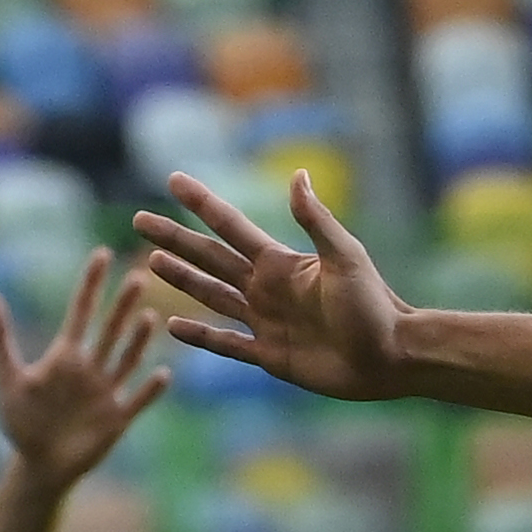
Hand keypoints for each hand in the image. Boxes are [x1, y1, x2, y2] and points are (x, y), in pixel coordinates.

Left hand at [0, 249, 171, 486]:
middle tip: (137, 276)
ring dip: (137, 340)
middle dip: (122, 305)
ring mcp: (106, 393)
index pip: (80, 312)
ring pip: (126, 359)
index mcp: (65, 357)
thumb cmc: (22, 421)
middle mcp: (90, 369)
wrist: (39, 464)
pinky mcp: (116, 419)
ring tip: (149, 317)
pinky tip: (163, 374)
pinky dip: (149, 390)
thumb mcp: (7, 377)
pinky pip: (137, 400)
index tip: (101, 255)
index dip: (90, 284)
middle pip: (109, 330)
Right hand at [134, 171, 411, 400]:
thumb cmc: (375, 305)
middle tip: (139, 219)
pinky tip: (172, 326)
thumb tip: (297, 175)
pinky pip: (227, 345)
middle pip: (210, 258)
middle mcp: (268, 289)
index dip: (202, 204)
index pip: (231, 227)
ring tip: (151, 263)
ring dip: (182, 280)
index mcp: (281, 263)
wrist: (391, 357)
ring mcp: (266, 322)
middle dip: (175, 239)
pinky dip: (200, 337)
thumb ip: (317, 220)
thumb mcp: (345, 257)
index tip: (174, 180)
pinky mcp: (270, 356)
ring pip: (212, 297)